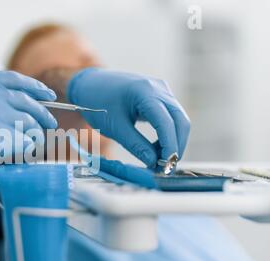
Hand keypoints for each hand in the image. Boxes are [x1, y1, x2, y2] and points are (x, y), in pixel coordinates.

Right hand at [0, 71, 56, 191]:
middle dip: (42, 115)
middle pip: (26, 103)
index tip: (48, 95)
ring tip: (33, 144)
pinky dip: (25, 151)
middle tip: (50, 124)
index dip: (35, 87)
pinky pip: (21, 144)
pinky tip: (21, 155)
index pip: (14, 80)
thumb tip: (15, 108)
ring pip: (26, 125)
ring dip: (33, 136)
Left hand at [67, 68, 189, 167]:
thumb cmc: (97, 103)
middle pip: (180, 120)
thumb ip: (136, 145)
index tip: (166, 166)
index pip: (167, 122)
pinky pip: (171, 116)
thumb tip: (153, 163)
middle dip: (176, 146)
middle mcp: (158, 88)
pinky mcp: (159, 96)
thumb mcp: (114, 127)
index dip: (170, 146)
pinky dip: (167, 134)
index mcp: (145, 92)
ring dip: (172, 141)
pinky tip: (156, 148)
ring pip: (178, 119)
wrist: (89, 84)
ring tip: (159, 160)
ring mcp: (161, 90)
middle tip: (166, 167)